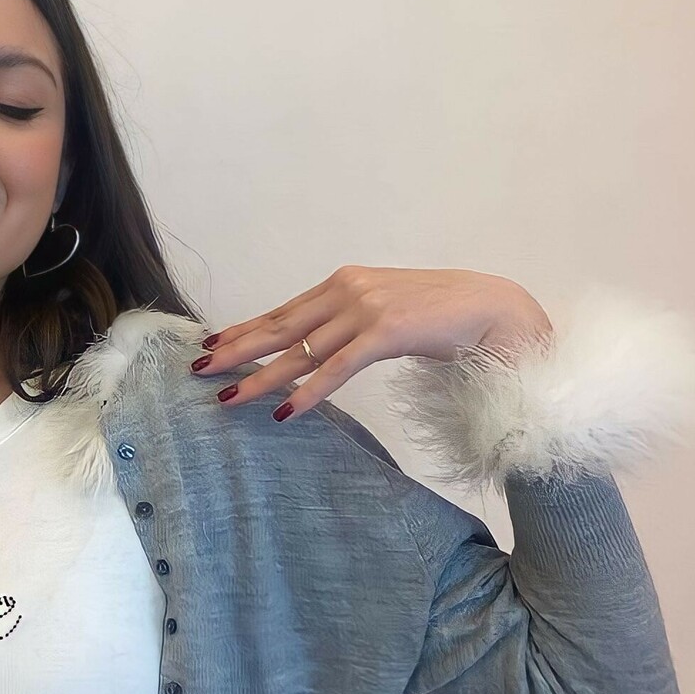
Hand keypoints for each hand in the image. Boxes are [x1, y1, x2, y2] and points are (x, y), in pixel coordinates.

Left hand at [190, 265, 554, 420]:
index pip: (283, 310)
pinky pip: (336, 369)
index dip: (244, 329)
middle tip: (197, 370)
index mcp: (344, 282)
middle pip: (279, 326)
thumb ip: (349, 322)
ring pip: (300, 350)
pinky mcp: (386, 332)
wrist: (496, 310)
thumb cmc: (442, 316)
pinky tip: (283, 411)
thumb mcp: (385, 312)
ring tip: (227, 398)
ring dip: (260, 378)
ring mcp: (366, 308)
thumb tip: (314, 347)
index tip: (210, 343)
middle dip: (236, 350)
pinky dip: (307, 391)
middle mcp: (348, 289)